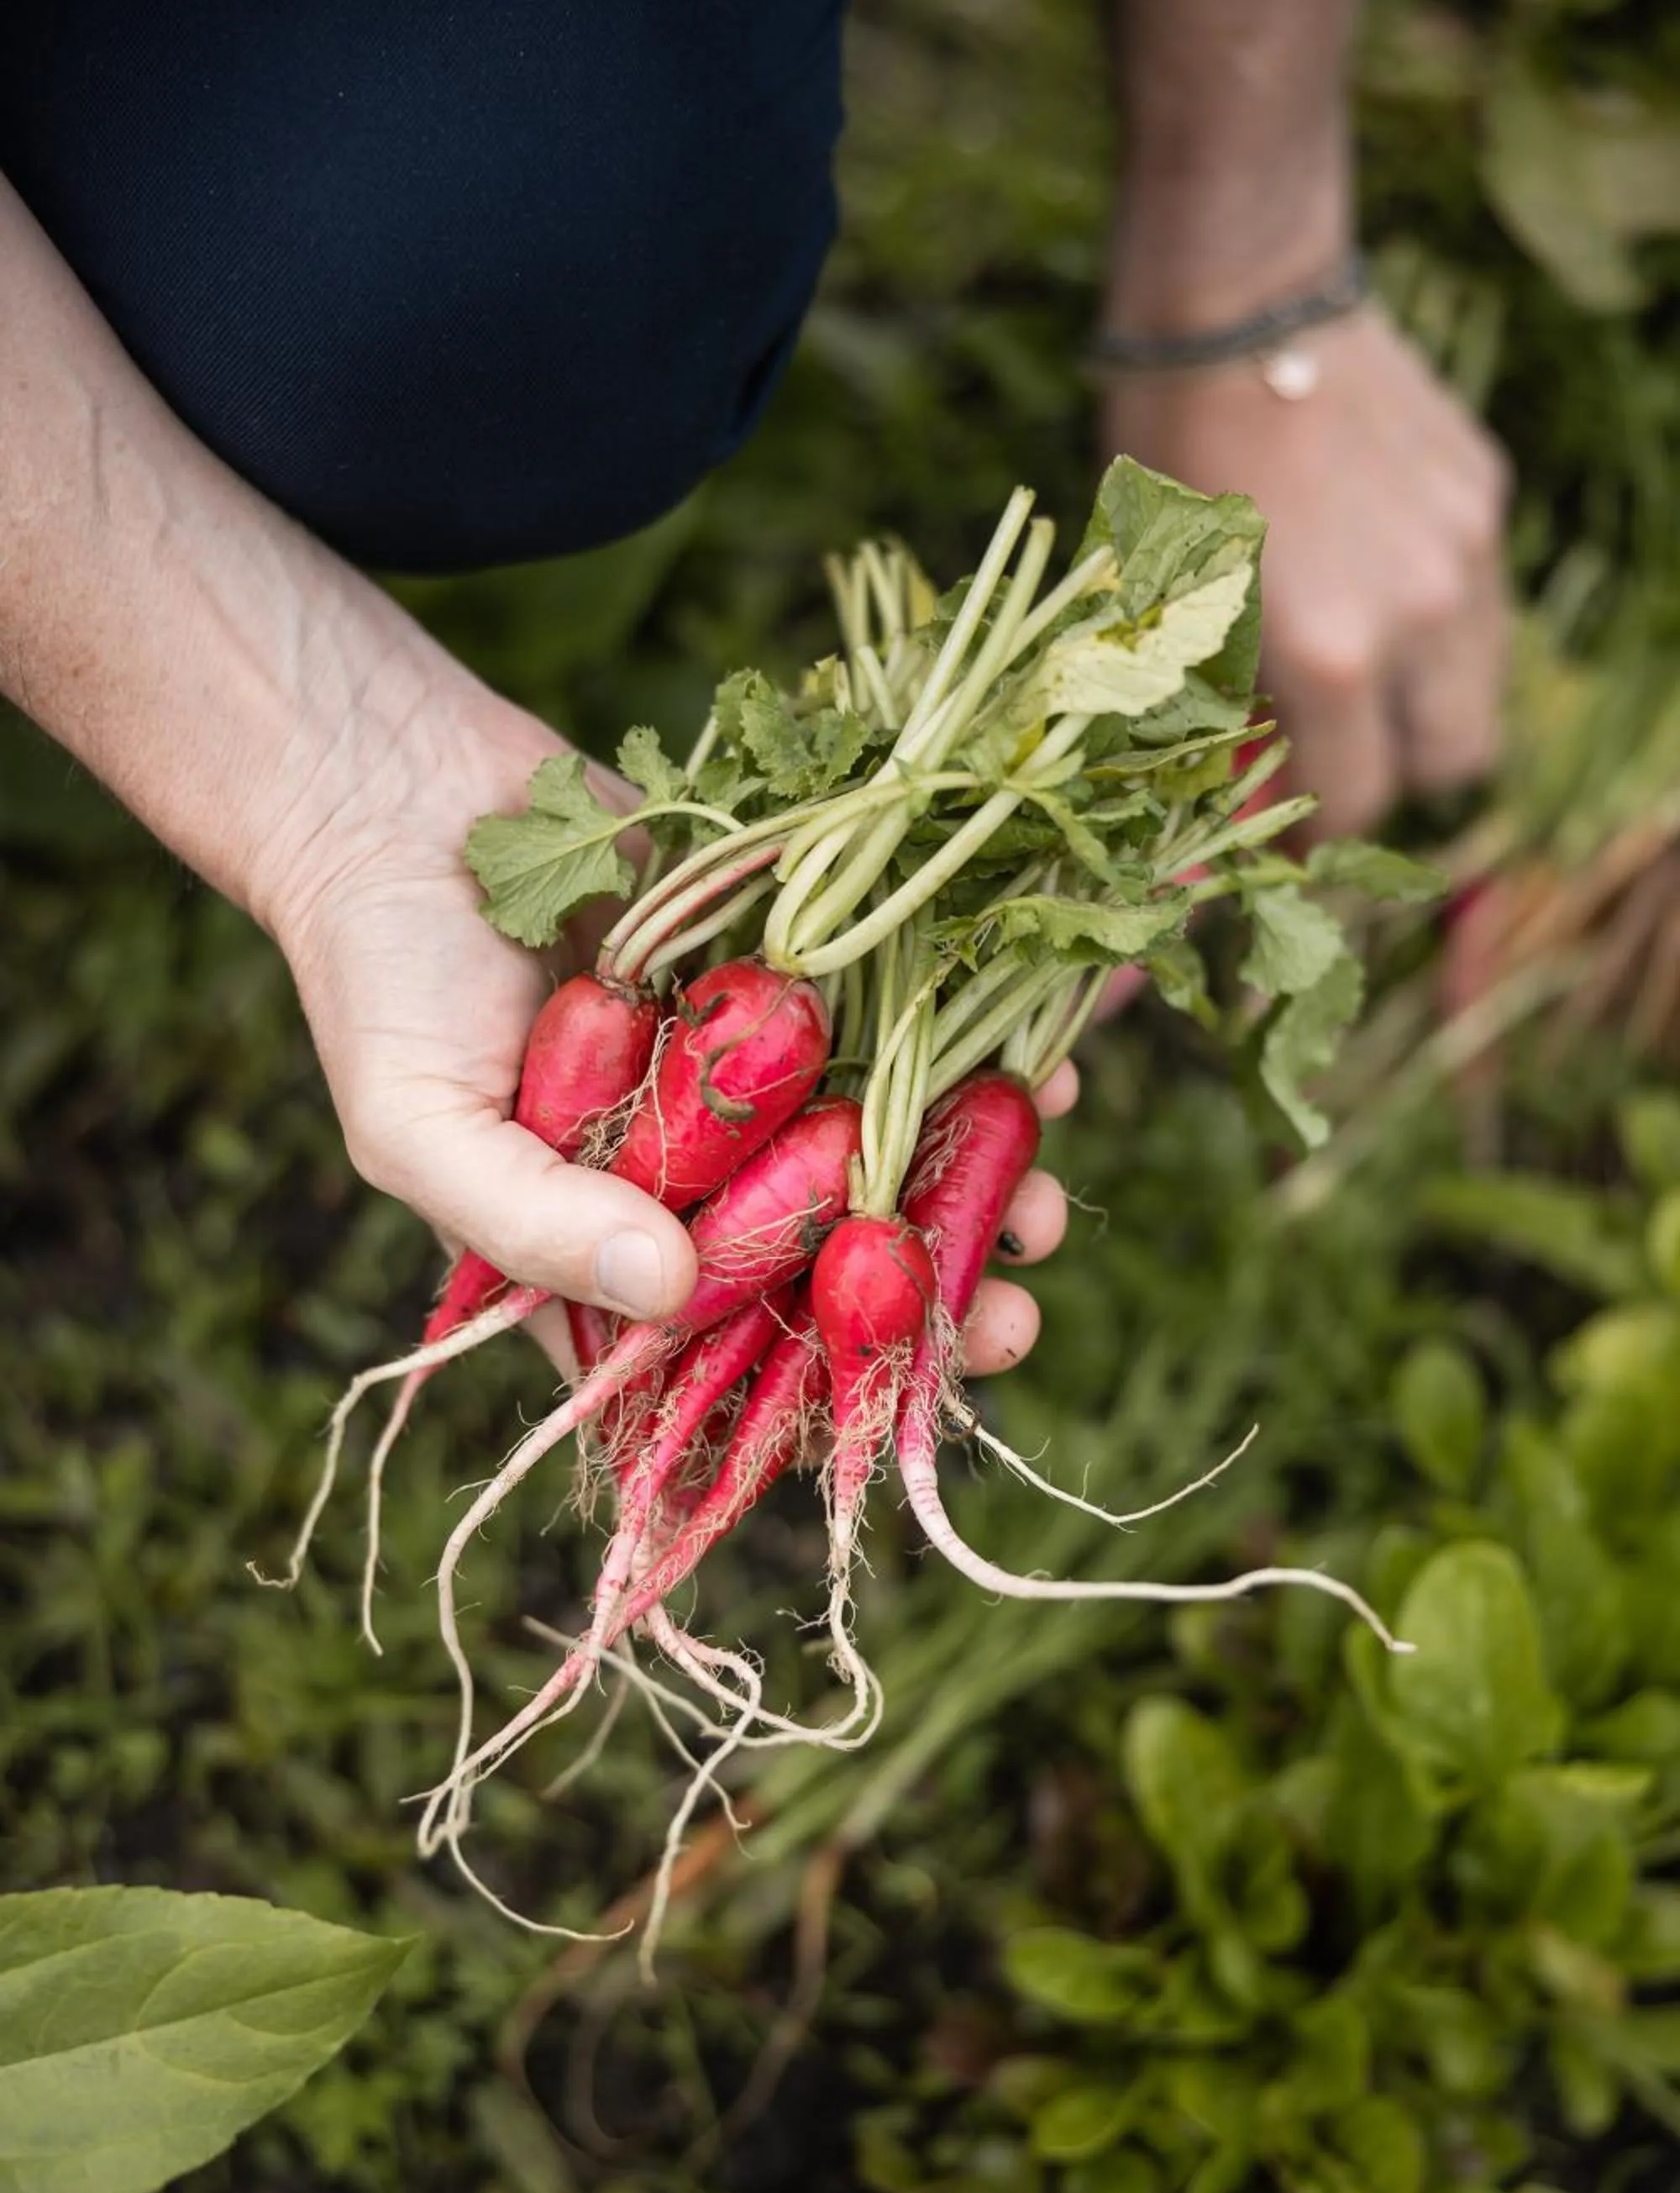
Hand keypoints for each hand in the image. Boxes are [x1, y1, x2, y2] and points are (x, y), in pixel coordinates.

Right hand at [265, 665, 1070, 1366]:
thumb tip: (666, 1292)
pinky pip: (891, 1034)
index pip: (720, 1359)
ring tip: (1047, 1203)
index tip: (905, 1401)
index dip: (815, 1396)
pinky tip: (1043, 1076)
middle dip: (928, 1301)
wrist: (398, 791)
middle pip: (826, 1270)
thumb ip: (534, 1224)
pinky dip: (966, 1057)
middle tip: (1015, 1319)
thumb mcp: (422, 1126)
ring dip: (970, 1191)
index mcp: (603, 1250)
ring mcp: (749, 1081)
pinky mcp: (789, 984)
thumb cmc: (379, 979)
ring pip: (879, 1158)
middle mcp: (692, 1180)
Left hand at [1099, 308, 1510, 837]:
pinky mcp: (1484, 496)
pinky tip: (1369, 570)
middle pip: (1451, 762)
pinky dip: (1431, 613)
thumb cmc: (1169, 466)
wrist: (1238, 306)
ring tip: (1356, 671)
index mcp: (1329, 658)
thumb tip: (1222, 819)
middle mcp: (1420, 615)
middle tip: (1332, 750)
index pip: (1356, 803)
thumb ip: (1210, 722)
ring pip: (1480, 685)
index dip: (1315, 828)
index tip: (1285, 819)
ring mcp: (1467, 551)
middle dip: (1392, 773)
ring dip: (1424, 703)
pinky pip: (1477, 597)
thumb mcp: (1166, 611)